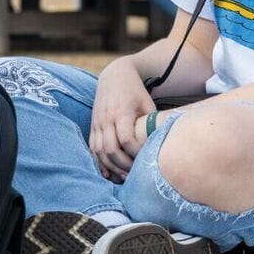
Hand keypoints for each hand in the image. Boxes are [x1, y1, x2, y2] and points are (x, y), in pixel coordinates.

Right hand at [89, 58, 156, 179]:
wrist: (114, 76)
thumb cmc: (135, 91)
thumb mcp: (147, 103)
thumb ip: (151, 124)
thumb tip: (160, 147)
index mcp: (121, 112)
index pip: (126, 139)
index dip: (136, 153)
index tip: (146, 160)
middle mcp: (106, 118)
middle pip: (111, 149)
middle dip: (123, 165)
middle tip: (136, 175)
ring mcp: (97, 123)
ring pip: (99, 151)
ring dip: (111, 167)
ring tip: (124, 177)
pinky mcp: (93, 126)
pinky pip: (92, 148)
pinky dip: (100, 162)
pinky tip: (109, 173)